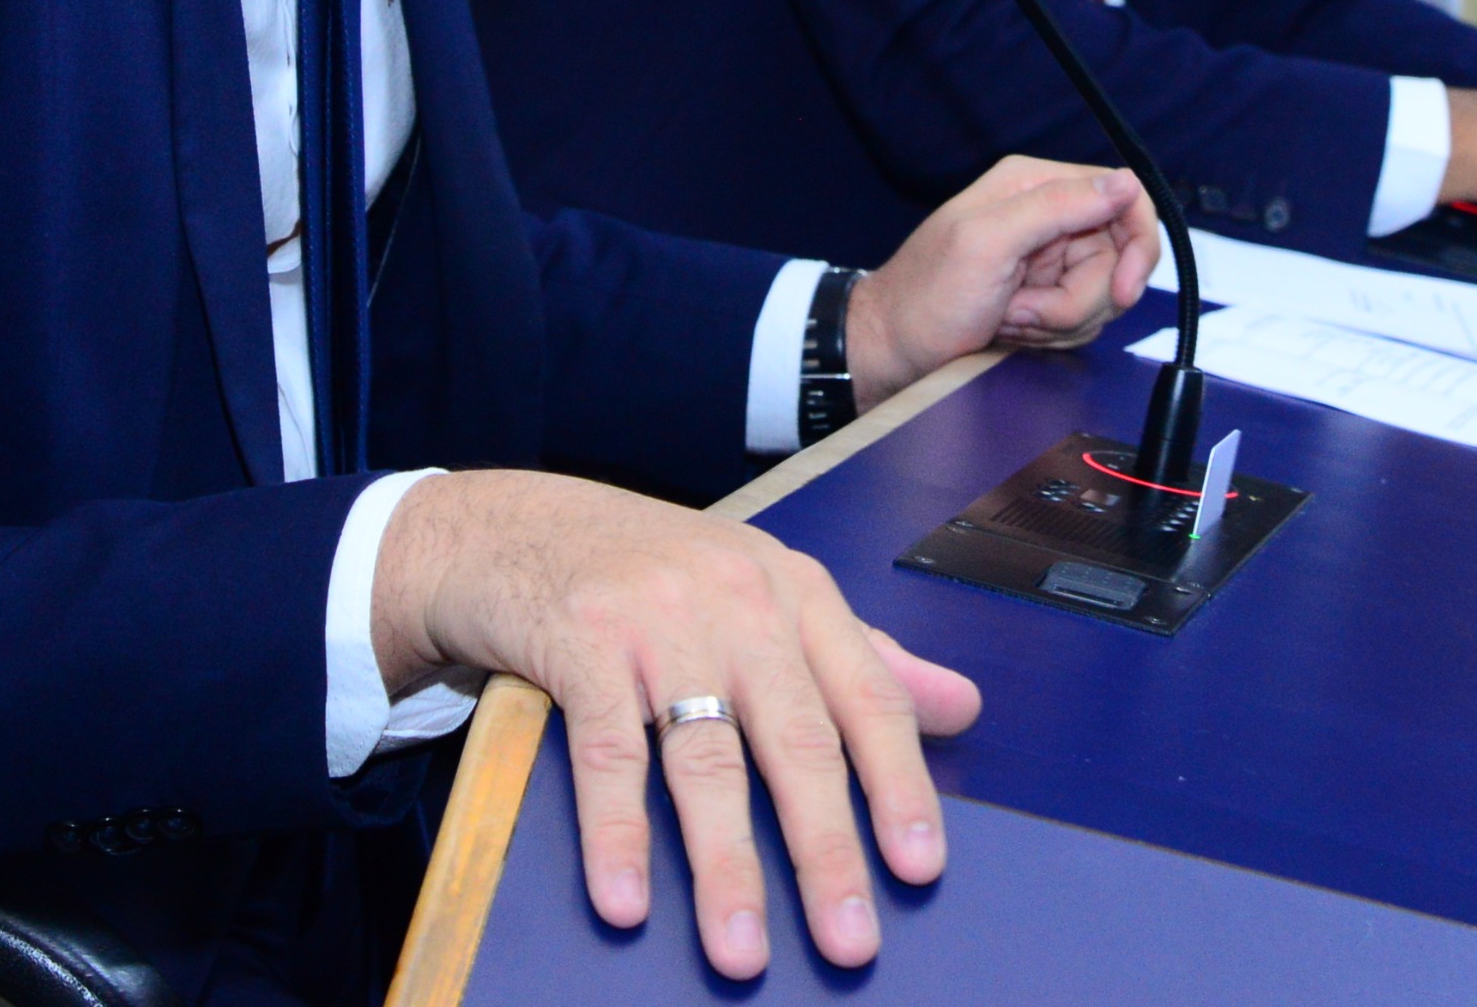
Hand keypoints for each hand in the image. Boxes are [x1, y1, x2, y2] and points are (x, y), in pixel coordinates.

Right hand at [374, 469, 979, 977]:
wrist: (514, 523)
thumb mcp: (767, 594)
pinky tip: (628, 900)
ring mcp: (658, 621)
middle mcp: (739, 602)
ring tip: (742, 952)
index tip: (920, 868)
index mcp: (797, 592)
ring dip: (727, 866)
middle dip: (826, 851)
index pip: (868, 698)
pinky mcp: (581, 643)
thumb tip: (963, 707)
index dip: (900, 786)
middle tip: (849, 941)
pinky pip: (607, 754)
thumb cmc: (655, 572)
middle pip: (797, 741)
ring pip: (707, 759)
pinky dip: (618, 833)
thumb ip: (862, 655)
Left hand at [849, 157, 1161, 408]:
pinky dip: (1052, 334)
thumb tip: (1124, 182)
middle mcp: (1047, 215)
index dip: (1137, 246)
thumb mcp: (986, 243)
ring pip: (1103, 294)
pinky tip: (1012, 329)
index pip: (1125, 196)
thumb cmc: (925, 298)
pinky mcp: (1047, 295)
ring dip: (1059, 320)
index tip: (1121, 292)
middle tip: (1025, 308)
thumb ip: (1056, 207)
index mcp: (1034, 184)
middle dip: (1079, 298)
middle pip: (1118, 257)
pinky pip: (1083, 319)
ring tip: (1008, 318)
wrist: (893, 352)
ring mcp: (1049, 258)